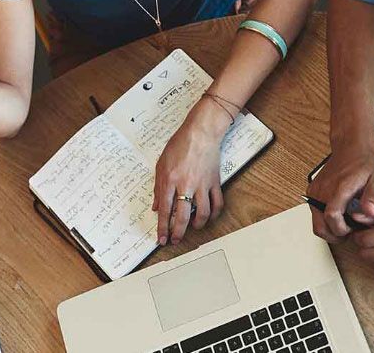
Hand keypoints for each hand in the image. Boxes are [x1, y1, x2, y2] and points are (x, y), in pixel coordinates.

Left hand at [153, 99, 229, 244]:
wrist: (200, 133)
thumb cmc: (180, 145)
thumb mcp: (161, 165)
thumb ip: (158, 188)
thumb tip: (156, 207)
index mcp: (169, 180)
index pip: (164, 211)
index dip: (162, 228)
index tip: (161, 239)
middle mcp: (185, 185)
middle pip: (181, 216)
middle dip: (177, 233)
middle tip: (175, 241)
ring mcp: (202, 185)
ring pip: (201, 214)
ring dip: (196, 226)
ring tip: (192, 229)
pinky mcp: (214, 182)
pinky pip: (217, 204)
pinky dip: (213, 214)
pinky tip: (208, 218)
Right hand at [308, 146, 373, 242]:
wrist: (350, 148)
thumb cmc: (363, 163)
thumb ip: (371, 197)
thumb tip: (370, 213)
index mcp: (340, 188)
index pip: (332, 217)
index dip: (341, 230)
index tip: (352, 230)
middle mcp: (323, 190)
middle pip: (319, 225)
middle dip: (334, 236)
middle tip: (348, 233)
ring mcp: (315, 191)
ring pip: (316, 222)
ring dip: (329, 228)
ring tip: (345, 224)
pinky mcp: (312, 192)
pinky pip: (315, 213)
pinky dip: (324, 219)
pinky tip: (339, 215)